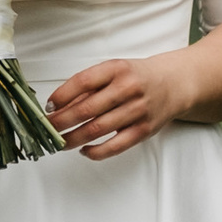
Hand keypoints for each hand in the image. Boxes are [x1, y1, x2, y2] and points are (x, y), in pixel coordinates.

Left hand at [45, 51, 189, 159]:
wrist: (174, 84)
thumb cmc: (138, 77)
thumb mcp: (114, 71)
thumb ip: (90, 86)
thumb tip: (60, 106)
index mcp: (116, 69)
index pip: (82, 81)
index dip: (62, 95)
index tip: (48, 106)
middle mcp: (127, 88)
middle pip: (86, 109)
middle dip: (61, 121)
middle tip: (46, 128)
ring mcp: (137, 110)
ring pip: (97, 129)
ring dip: (73, 138)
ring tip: (59, 142)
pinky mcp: (143, 130)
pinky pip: (115, 146)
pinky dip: (96, 152)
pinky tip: (84, 151)